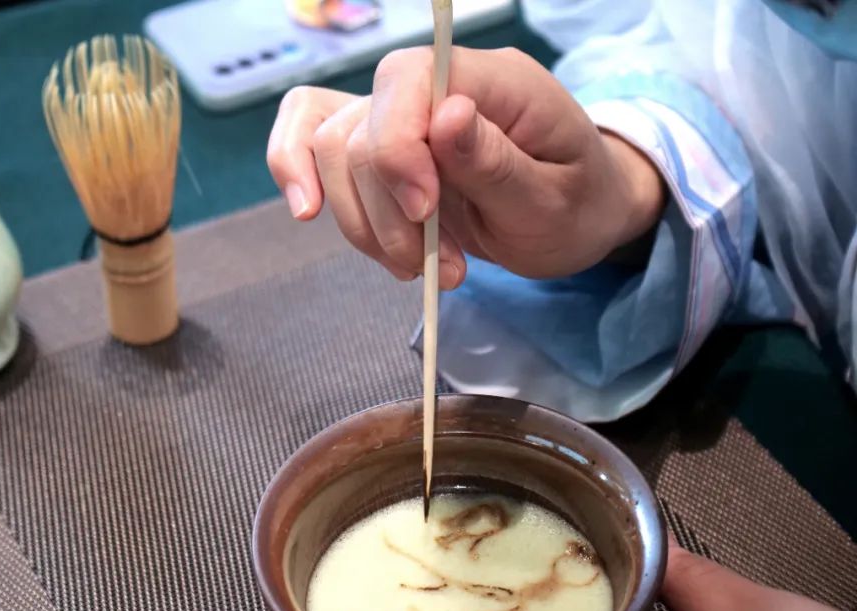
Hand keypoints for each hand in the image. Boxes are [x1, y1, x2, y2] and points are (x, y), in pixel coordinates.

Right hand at [266, 47, 664, 287]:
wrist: (574, 218)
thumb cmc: (576, 207)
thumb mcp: (555, 200)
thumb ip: (498, 162)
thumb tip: (446, 116)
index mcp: (492, 81)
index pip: (408, 80)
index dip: (395, 148)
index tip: (425, 213)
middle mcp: (437, 86)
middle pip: (360, 127)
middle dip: (384, 211)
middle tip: (434, 267)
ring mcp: (403, 116)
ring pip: (332, 149)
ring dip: (362, 223)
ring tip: (415, 268)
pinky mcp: (382, 150)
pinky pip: (314, 141)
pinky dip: (297, 173)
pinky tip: (309, 209)